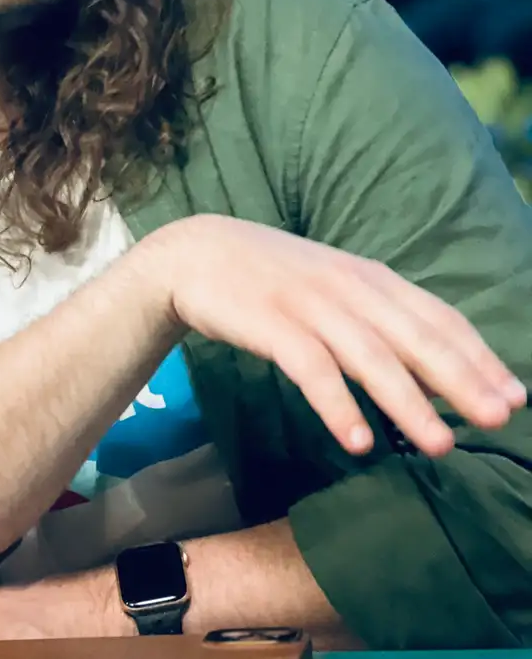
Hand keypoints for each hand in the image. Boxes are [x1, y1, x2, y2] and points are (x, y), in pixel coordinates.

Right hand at [143, 214, 526, 456]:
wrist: (197, 253)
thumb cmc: (273, 276)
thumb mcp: (333, 285)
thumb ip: (378, 319)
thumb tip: (432, 373)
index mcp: (369, 277)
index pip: (437, 317)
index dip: (479, 356)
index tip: (515, 395)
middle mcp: (348, 286)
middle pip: (414, 336)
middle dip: (461, 380)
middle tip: (498, 419)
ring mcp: (308, 303)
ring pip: (369, 355)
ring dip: (407, 402)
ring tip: (440, 445)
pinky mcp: (269, 323)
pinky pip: (309, 368)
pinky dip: (336, 404)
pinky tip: (356, 441)